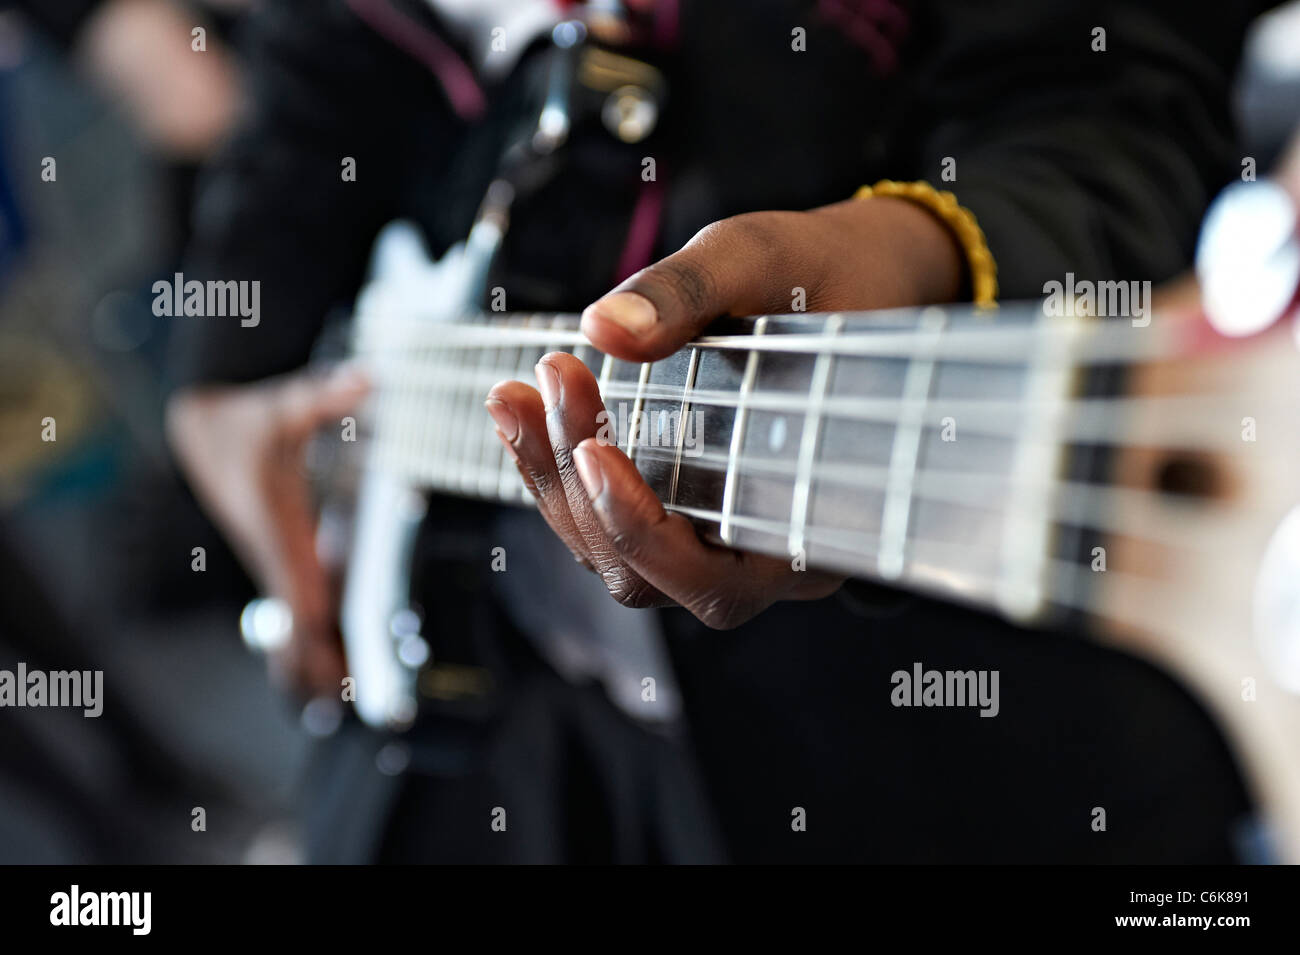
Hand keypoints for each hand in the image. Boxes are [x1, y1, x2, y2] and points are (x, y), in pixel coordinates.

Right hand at [166, 367, 367, 697]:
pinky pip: (297, 602)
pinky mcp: (279, 554)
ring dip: (312, 654)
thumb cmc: (245, 420)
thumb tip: (368, 377)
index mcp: (278, 531)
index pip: (299, 592)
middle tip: (346, 702)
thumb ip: (325, 394)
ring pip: (294, 618)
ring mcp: (274, 558)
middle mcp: (275, 553)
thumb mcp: (285, 404)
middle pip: (296, 620)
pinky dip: (310, 633)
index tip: (332, 669)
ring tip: (341, 698)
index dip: (316, 631)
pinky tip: (327, 658)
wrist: (200, 428)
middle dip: (316, 660)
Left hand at [486, 196, 964, 626]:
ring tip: (517, 394)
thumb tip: (604, 326)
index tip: (592, 447)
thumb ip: (688, 292)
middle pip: (644, 576)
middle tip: (551, 377)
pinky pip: (610, 521)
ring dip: (553, 481)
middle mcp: (765, 552)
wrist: (856, 275)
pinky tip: (528, 407)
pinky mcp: (685, 506)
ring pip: (615, 557)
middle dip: (577, 488)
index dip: (642, 532)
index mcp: (813, 524)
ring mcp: (720, 535)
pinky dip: (559, 471)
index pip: (713, 582)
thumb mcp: (762, 259)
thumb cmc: (829, 273)